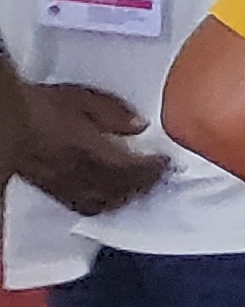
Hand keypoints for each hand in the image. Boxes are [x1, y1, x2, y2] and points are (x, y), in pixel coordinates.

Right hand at [10, 85, 168, 217]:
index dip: (156, 168)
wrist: (6, 123)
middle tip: (158, 175)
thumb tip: (140, 126)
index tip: (166, 161)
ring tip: (139, 186)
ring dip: (129, 197)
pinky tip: (109, 197)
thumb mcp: (83, 99)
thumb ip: (115, 113)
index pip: (137, 169)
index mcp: (97, 154)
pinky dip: (106, 204)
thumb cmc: (40, 108)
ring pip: (109, 202)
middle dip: (146, 184)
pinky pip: (88, 207)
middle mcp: (86, 176)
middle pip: (127, 190)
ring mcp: (69, 187)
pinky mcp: (55, 192)